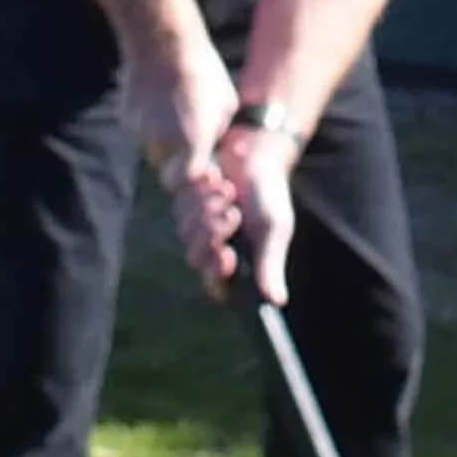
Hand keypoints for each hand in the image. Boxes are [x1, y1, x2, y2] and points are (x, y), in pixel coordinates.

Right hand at [125, 35, 237, 189]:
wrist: (164, 44)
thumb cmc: (203, 72)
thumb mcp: (226, 105)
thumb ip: (215, 133)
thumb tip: (211, 144)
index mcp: (193, 143)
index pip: (187, 179)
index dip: (192, 176)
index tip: (199, 165)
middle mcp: (164, 143)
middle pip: (166, 167)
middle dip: (174, 159)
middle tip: (186, 136)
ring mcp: (141, 132)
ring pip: (151, 148)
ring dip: (161, 139)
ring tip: (172, 109)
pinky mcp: (127, 119)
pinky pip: (139, 130)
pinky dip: (147, 121)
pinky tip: (157, 96)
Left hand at [167, 124, 294, 301]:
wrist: (255, 154)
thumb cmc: (268, 196)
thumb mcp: (274, 229)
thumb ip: (271, 263)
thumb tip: (278, 302)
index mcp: (234, 260)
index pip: (216, 286)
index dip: (217, 272)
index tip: (228, 254)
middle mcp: (209, 248)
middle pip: (195, 258)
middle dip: (213, 232)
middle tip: (233, 211)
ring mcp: (192, 225)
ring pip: (184, 231)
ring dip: (208, 207)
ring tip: (229, 190)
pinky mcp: (181, 202)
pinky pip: (178, 204)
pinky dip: (198, 190)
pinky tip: (214, 177)